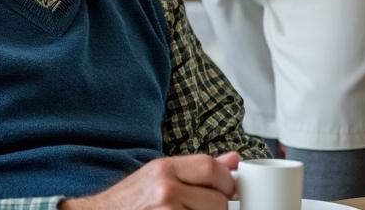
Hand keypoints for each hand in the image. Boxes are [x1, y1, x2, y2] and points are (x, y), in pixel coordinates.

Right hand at [61, 152, 240, 209]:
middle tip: (204, 208)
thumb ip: (198, 169)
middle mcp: (165, 190)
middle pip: (217, 200)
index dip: (227, 181)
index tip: (229, 190)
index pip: (211, 168)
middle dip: (218, 207)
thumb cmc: (130, 200)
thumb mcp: (160, 175)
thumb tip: (234, 160)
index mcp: (165, 169)